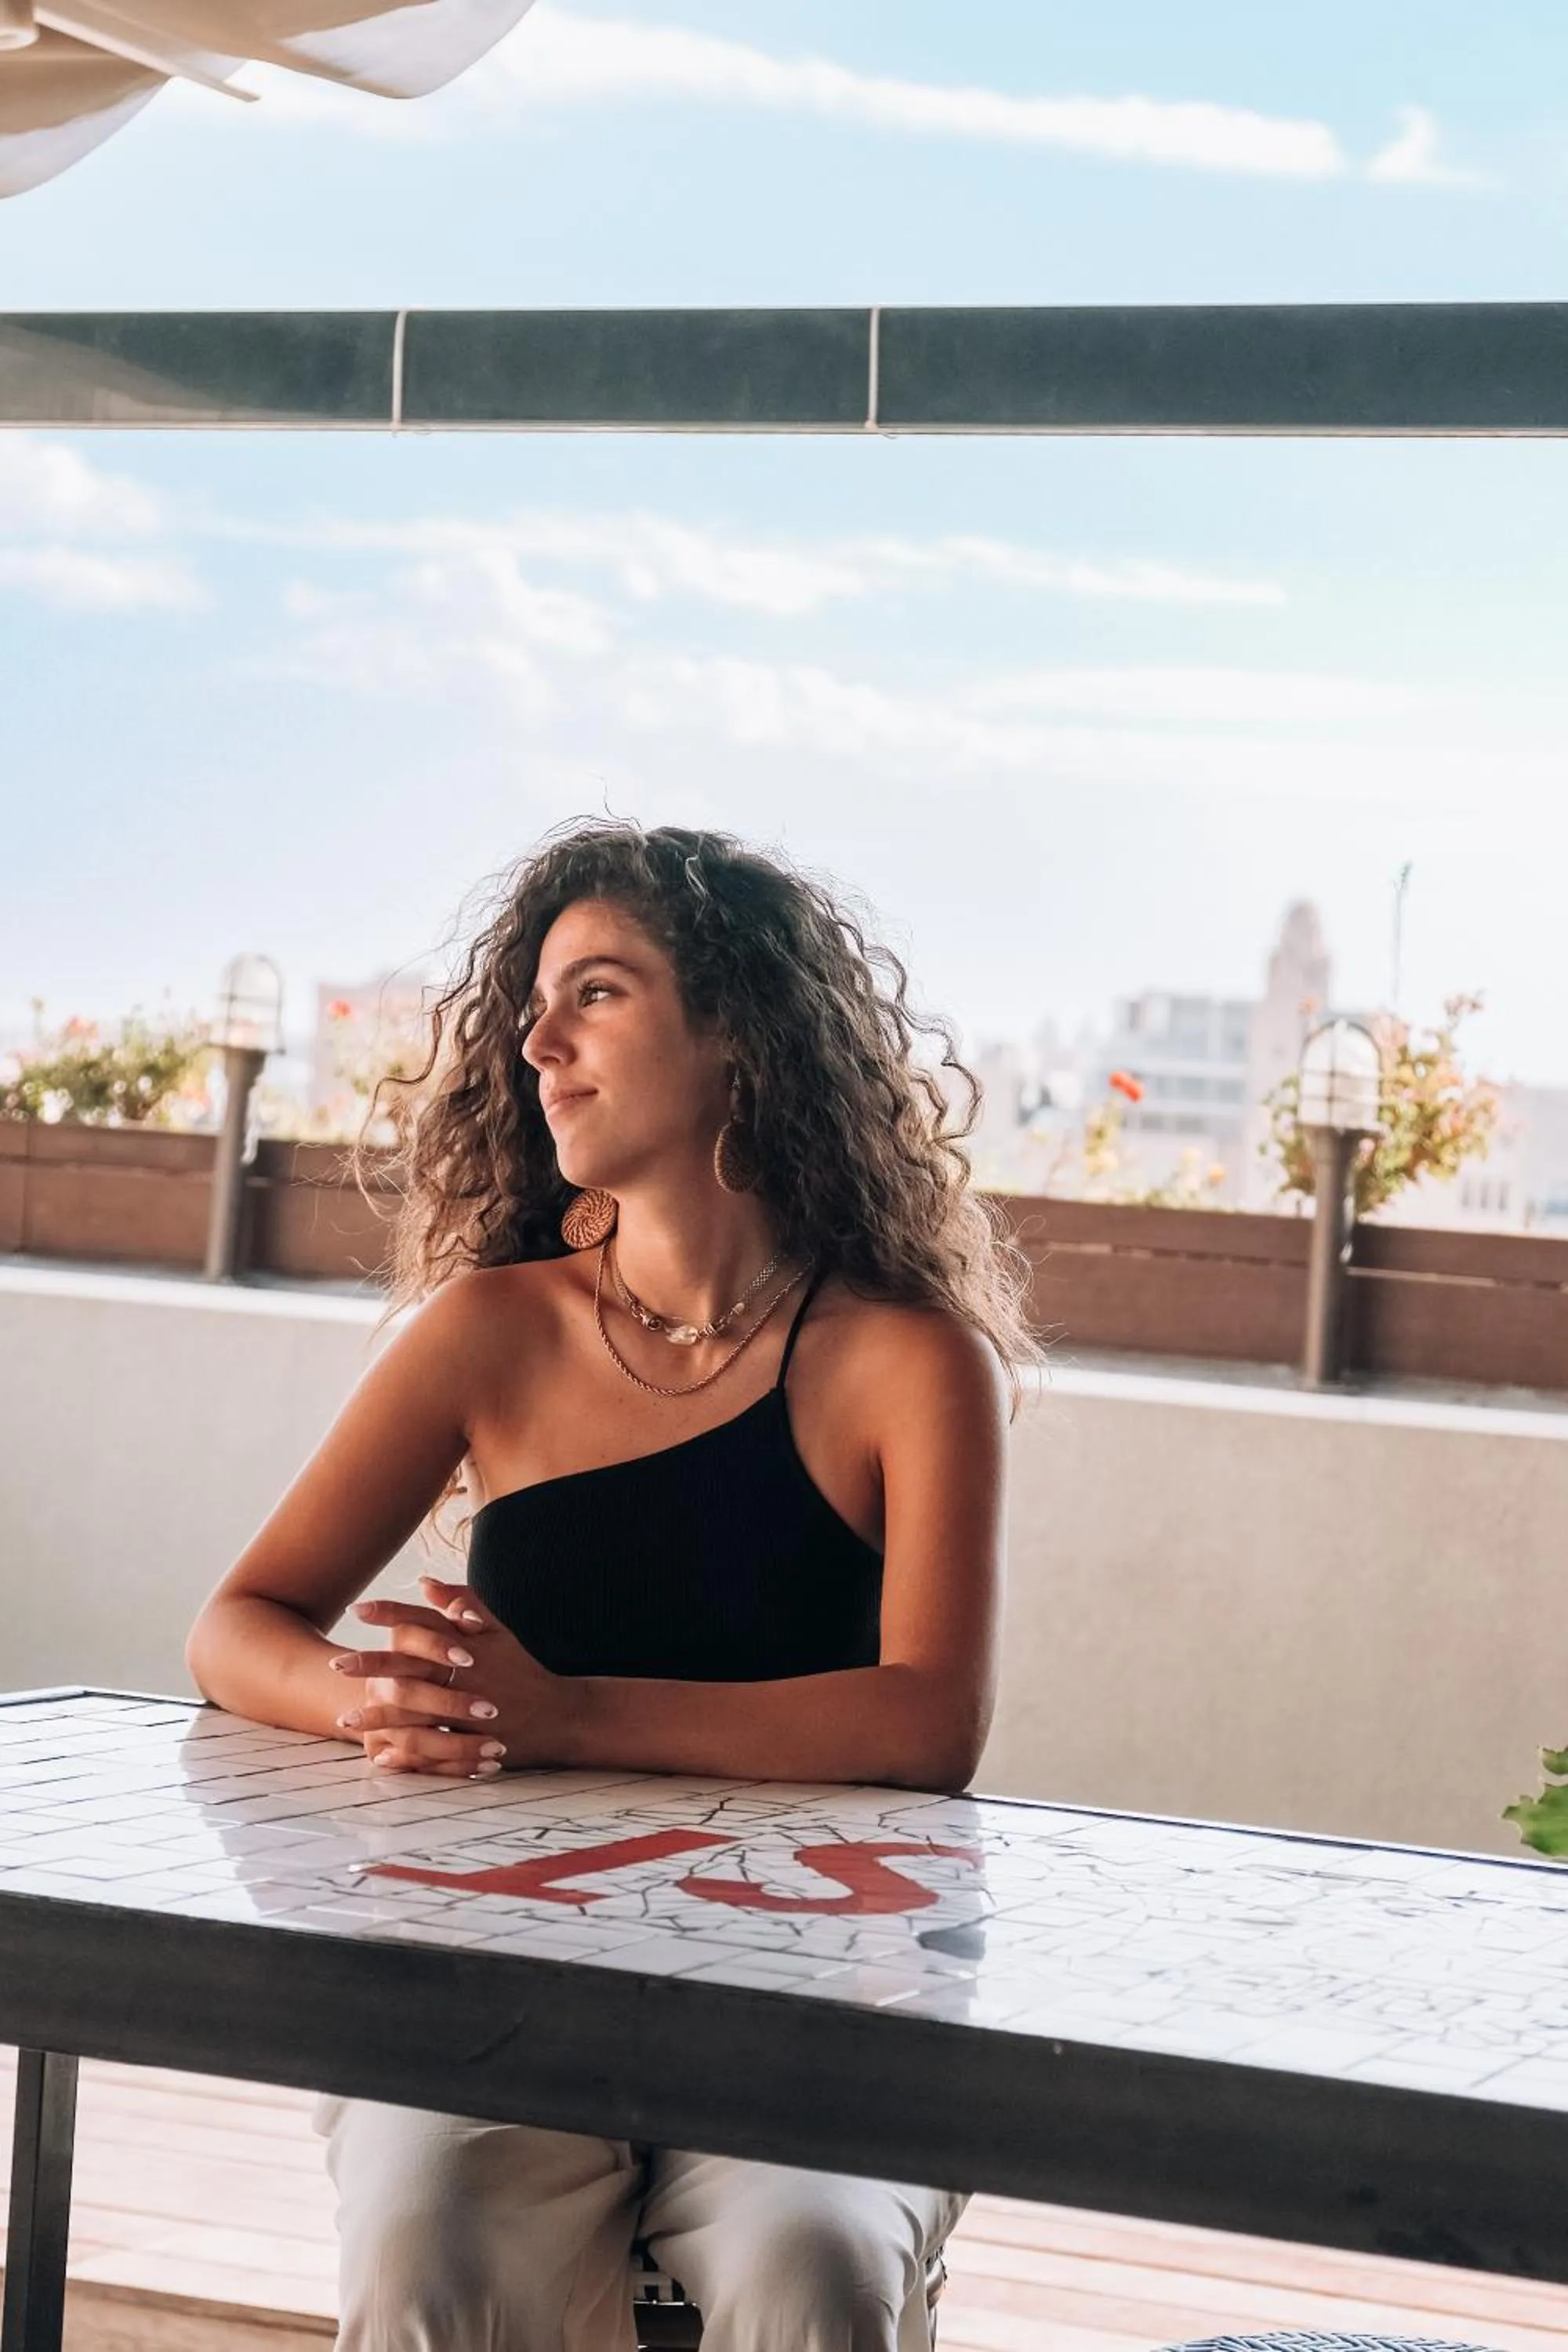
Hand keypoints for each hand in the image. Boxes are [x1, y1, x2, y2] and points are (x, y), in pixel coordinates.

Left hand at [327, 1573, 583, 1776]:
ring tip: (344, 1720)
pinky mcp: (474, 1743)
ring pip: (417, 1711)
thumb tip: (424, 1581)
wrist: (562, 1717)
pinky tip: (380, 1756)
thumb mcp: (499, 1632)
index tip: (357, 1609)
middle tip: (336, 1665)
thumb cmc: (523, 1671)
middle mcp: (468, 1674)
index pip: (425, 1623)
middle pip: (412, 1666)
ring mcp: (470, 1710)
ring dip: (378, 1716)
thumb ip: (463, 1604)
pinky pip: (434, 1749)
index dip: (391, 1614)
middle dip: (371, 1666)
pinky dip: (406, 1754)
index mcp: (470, 1644)